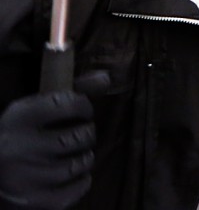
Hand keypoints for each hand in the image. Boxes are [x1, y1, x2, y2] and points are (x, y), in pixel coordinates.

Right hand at [0, 90, 95, 208]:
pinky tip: (74, 176)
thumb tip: (105, 77)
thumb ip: (69, 92)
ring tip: (77, 155)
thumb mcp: (32, 111)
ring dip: (85, 158)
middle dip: (86, 134)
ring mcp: (25, 178)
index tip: (82, 112)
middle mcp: (19, 148)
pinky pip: (77, 188)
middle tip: (80, 136)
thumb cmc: (16, 138)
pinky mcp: (34, 202)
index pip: (69, 103)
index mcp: (18, 119)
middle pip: (79, 136)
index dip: (84, 106)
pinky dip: (82, 181)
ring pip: (79, 164)